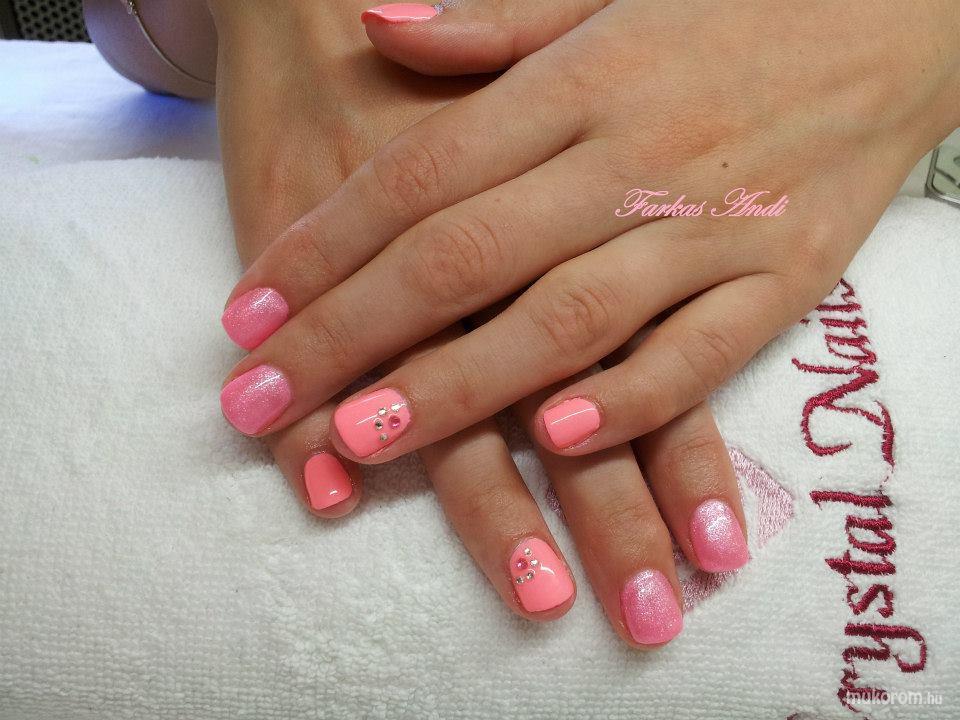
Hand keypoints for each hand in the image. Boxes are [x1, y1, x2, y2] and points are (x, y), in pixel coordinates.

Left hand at [218, 0, 959, 466]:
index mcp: (577, 84)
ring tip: (362, 441)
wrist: (893, 14)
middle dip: (354, 337)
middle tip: (261, 402)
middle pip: (466, 258)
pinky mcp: (784, 279)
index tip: (247, 314)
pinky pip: (702, 353)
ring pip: (566, 318)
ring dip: (460, 387)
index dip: (325, 248)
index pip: (421, 174)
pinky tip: (557, 447)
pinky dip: (631, 403)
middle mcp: (631, 157)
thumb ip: (488, 26)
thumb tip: (376, 20)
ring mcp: (711, 224)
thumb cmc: (727, 9)